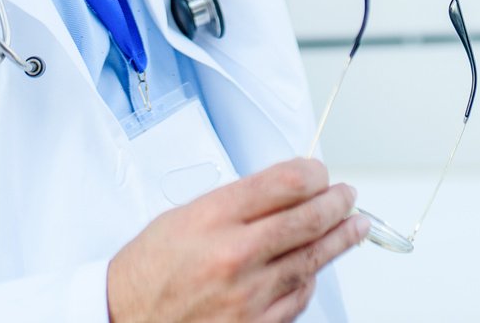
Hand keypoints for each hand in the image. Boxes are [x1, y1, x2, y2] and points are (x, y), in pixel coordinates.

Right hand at [106, 158, 368, 322]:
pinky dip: (310, 278)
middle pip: (307, 219)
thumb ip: (235, 204)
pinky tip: (316, 267)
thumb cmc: (148, 272)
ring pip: (311, 259)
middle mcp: (234, 256)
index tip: (320, 172)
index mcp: (213, 219)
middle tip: (347, 195)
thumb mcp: (183, 217)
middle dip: (336, 203)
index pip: (283, 183)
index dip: (312, 173)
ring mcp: (247, 296)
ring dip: (339, 239)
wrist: (124, 320)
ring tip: (354, 225)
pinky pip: (298, 297)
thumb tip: (283, 191)